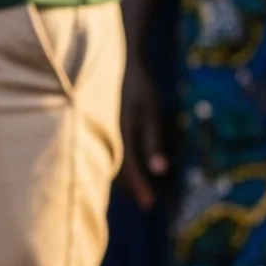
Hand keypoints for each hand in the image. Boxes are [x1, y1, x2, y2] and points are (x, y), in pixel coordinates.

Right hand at [118, 57, 167, 210]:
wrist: (119, 59)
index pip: (128, 167)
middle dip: (131, 186)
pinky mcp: (106, 122)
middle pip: (118, 167)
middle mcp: (108, 133)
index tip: (150, 205)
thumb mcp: (151, 112)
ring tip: (136, 189)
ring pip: (112, 157)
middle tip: (145, 203)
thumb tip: (161, 171)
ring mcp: (105, 128)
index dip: (139, 187)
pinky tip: (126, 162)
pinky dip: (119, 159)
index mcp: (119, 133)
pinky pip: (111, 146)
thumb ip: (153, 141)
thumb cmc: (139, 85)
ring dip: (124, 174)